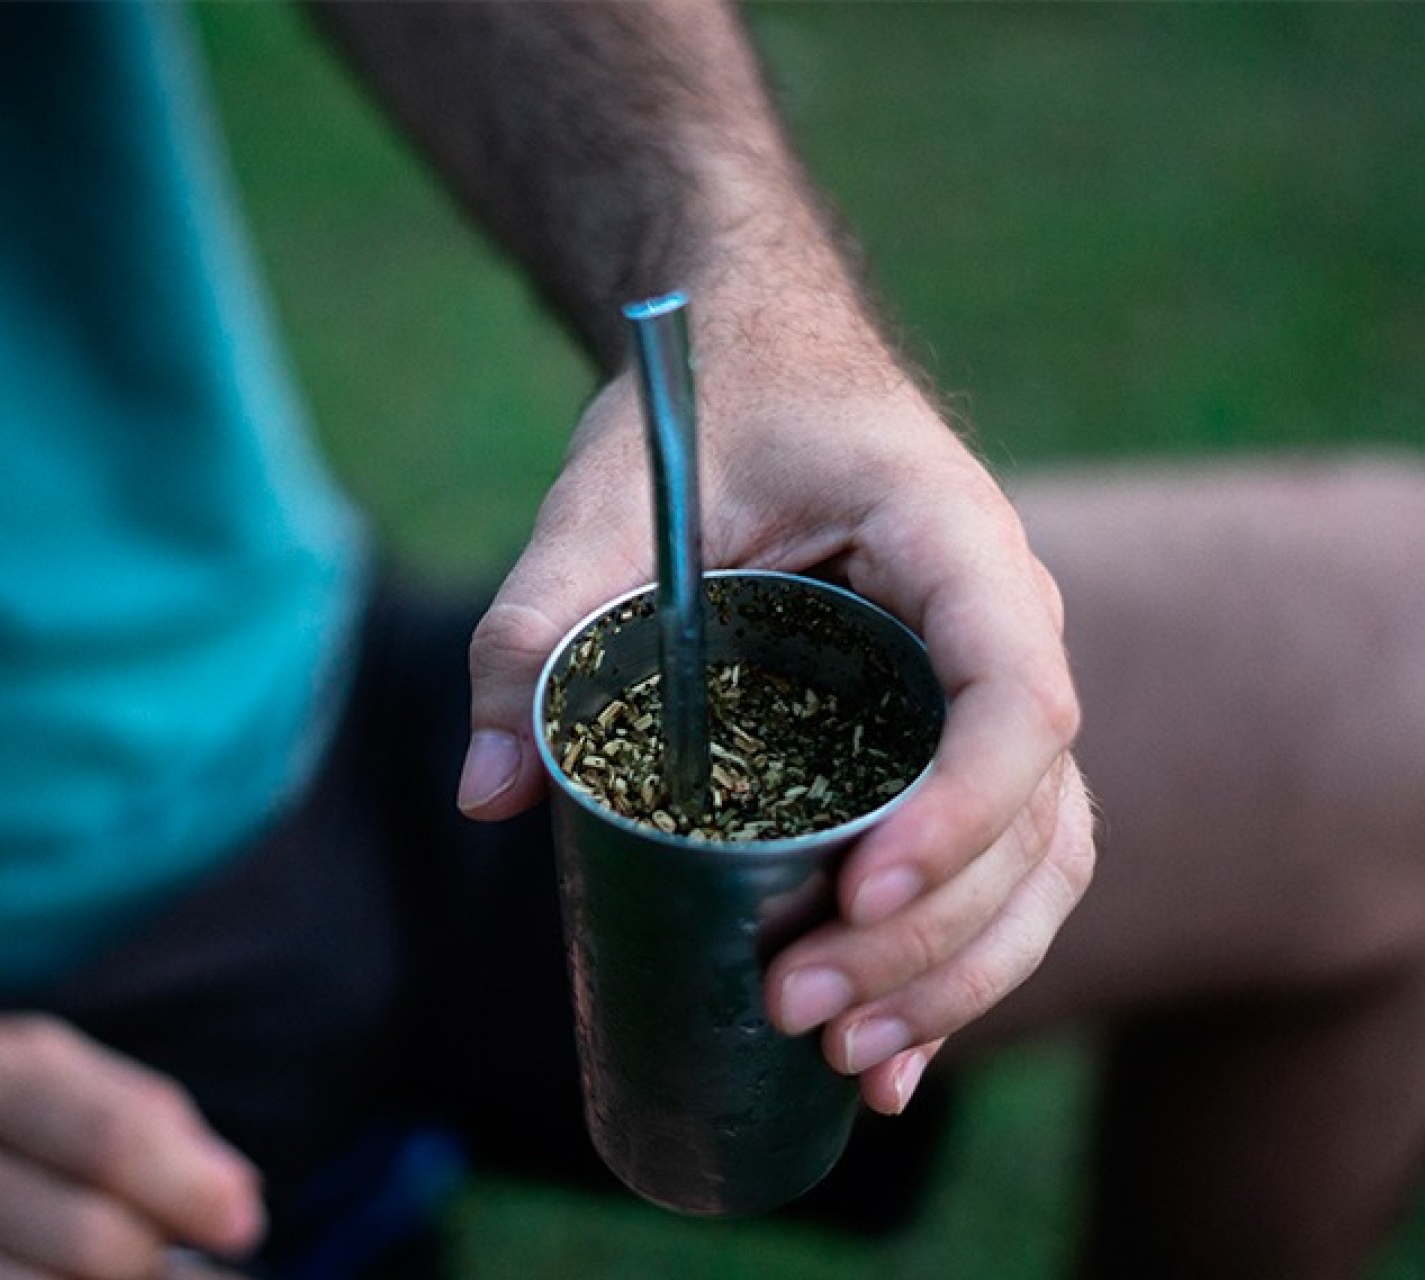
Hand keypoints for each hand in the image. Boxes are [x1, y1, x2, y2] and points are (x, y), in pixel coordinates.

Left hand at [457, 285, 1093, 1114]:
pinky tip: (892, 1059)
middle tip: (799, 1010)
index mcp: (949, 540)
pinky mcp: (946, 737)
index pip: (1015, 692)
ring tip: (845, 1057)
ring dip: (956, 973)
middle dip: (929, 935)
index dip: (962, 808)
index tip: (856, 889)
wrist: (757, 360)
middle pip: (1034, 813)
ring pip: (1038, 859)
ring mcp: (986, 689)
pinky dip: (961, 962)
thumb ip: (534, 623)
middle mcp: (1000, 624)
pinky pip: (1000, 863)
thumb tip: (485, 792)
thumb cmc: (701, 408)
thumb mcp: (605, 496)